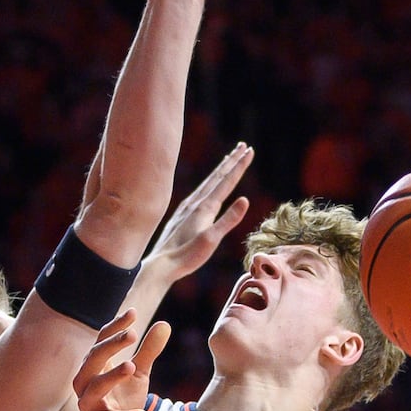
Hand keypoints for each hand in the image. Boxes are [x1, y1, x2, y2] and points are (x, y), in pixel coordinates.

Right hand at [73, 311, 171, 410]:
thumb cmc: (121, 402)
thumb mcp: (138, 375)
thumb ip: (148, 351)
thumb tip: (164, 324)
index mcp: (95, 368)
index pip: (101, 341)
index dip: (115, 327)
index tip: (132, 313)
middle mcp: (86, 384)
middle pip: (93, 359)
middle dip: (111, 346)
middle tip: (132, 334)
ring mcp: (89, 406)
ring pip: (96, 387)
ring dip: (113, 376)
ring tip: (132, 366)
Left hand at [144, 142, 253, 280]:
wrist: (159, 264)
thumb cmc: (187, 256)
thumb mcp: (211, 240)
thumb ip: (228, 220)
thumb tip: (245, 199)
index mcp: (205, 207)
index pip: (226, 181)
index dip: (239, 166)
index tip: (250, 151)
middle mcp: (195, 202)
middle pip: (217, 176)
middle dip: (232, 161)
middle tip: (244, 146)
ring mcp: (187, 207)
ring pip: (208, 182)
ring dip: (221, 169)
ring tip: (229, 158)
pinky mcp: (182, 214)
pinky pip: (200, 191)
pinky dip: (209, 182)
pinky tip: (208, 185)